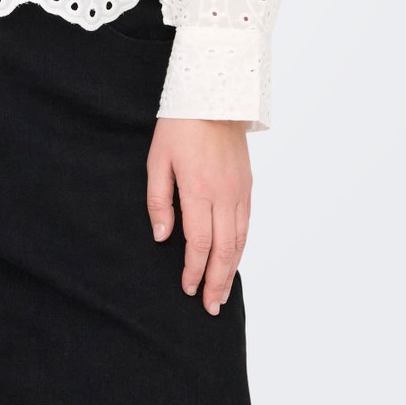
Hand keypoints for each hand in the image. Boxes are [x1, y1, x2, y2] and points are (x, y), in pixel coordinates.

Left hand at [146, 119, 251, 314]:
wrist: (214, 97)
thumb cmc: (179, 127)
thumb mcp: (157, 161)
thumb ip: (159, 201)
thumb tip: (162, 237)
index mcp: (198, 191)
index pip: (198, 243)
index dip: (194, 270)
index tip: (188, 289)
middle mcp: (224, 195)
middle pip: (223, 250)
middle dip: (216, 282)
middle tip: (211, 307)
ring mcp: (239, 191)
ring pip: (240, 240)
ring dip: (232, 270)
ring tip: (224, 293)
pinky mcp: (248, 185)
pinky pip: (247, 224)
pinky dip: (242, 247)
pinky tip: (235, 259)